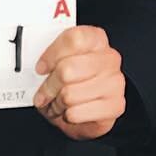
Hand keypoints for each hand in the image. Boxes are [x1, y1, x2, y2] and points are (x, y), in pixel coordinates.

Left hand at [32, 25, 126, 139]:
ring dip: (57, 103)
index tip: (40, 68)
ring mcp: (115, 82)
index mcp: (96, 39)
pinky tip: (69, 112)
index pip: (73, 39)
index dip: (52, 55)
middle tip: (43, 93)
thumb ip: (52, 56)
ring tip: (57, 103)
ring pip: (69, 94)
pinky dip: (67, 116)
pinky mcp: (115, 106)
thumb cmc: (74, 80)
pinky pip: (77, 113)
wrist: (90, 108)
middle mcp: (109, 58)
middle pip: (67, 70)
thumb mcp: (61, 60)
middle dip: (49, 86)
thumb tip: (41, 68)